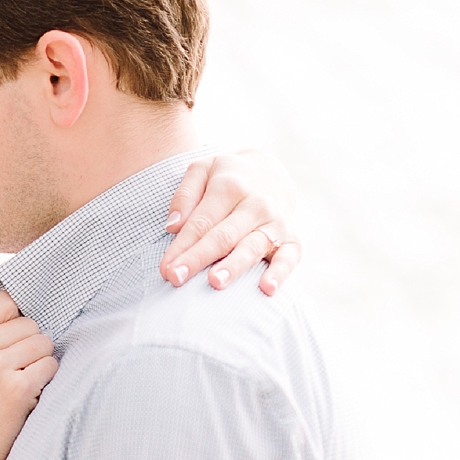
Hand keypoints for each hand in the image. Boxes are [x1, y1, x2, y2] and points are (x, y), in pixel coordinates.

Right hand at [0, 290, 57, 459]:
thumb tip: (20, 305)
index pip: (2, 300)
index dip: (18, 316)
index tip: (18, 336)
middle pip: (29, 322)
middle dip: (31, 344)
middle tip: (15, 372)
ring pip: (44, 343)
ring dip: (41, 363)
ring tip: (19, 385)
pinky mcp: (17, 388)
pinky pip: (51, 366)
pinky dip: (46, 381)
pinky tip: (28, 397)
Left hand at [161, 149, 301, 294]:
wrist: (272, 173)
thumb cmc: (228, 178)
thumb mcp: (202, 170)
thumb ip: (185, 194)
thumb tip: (173, 226)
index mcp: (230, 186)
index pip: (201, 222)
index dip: (182, 246)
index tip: (165, 269)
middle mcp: (255, 204)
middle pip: (223, 236)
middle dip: (199, 258)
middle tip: (177, 278)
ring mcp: (276, 222)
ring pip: (252, 247)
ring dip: (234, 266)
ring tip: (215, 282)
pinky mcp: (293, 239)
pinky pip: (288, 258)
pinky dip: (280, 274)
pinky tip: (267, 290)